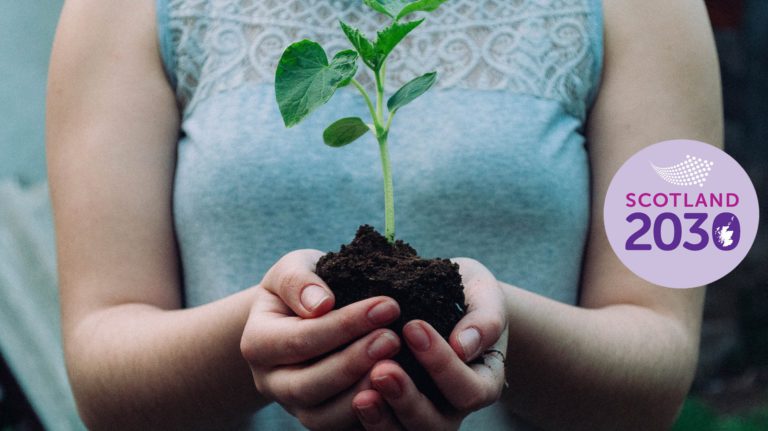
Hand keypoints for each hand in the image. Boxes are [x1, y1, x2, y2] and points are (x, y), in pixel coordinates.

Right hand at [240, 250, 401, 429]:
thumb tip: (321, 303)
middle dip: (354, 362)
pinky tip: (396, 391)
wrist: (299, 316)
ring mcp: (293, 406)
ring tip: (397, 366)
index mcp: (257, 342)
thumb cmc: (301, 288)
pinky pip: (340, 427)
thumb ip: (299, 281)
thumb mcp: (292, 269)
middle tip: (393, 338)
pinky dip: (368, 415)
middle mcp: (270, 381)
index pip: (301, 339)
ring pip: (322, 417)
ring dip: (361, 393)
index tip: (387, 305)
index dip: (345, 325)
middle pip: (308, 385)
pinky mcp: (319, 418)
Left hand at [351, 257, 507, 429]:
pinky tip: (347, 399)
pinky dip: (362, 421)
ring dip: (381, 420)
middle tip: (382, 370)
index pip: (469, 390)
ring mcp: (419, 417)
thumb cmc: (464, 293)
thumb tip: (464, 346)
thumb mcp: (482, 293)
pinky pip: (378, 430)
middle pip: (435, 426)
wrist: (438, 296)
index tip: (413, 327)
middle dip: (407, 400)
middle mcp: (452, 409)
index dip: (443, 365)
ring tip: (361, 396)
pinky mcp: (390, 414)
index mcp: (481, 382)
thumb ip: (484, 318)